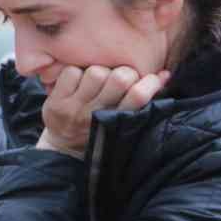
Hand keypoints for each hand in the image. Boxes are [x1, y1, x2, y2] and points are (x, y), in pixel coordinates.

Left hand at [37, 65, 168, 158]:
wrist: (64, 148)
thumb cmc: (101, 128)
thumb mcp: (123, 119)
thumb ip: (144, 98)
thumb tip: (165, 74)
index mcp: (117, 122)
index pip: (138, 96)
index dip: (150, 82)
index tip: (154, 78)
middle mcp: (96, 116)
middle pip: (119, 78)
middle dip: (124, 73)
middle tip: (120, 79)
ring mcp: (74, 110)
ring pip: (96, 73)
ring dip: (99, 71)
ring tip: (98, 81)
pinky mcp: (55, 103)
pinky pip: (71, 72)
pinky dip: (76, 73)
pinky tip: (77, 83)